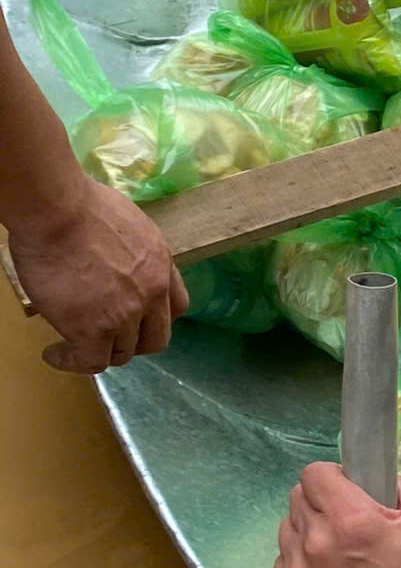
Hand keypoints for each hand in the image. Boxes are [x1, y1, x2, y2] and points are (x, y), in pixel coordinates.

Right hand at [9, 178, 187, 370]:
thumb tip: (113, 254)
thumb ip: (130, 248)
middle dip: (134, 343)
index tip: (138, 320)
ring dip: (100, 352)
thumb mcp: (127, 222)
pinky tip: (56, 355)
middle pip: (156, 338)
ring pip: (122, 353)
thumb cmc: (79, 204)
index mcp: (160, 265)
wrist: (57, 210)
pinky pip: (91, 362)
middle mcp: (151, 294)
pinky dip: (72, 363)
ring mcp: (125, 315)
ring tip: (75, 348)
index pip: (177, 306)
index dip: (157, 318)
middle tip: (108, 339)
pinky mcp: (94, 330)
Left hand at [274, 466, 400, 567]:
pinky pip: (284, 559)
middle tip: (346, 520)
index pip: (314, 473)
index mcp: (350, 518)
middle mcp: (316, 540)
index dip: (333, 476)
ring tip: (335, 549)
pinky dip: (301, 559)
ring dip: (308, 529)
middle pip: (298, 497)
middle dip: (321, 501)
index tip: (347, 488)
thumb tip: (379, 478)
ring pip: (288, 527)